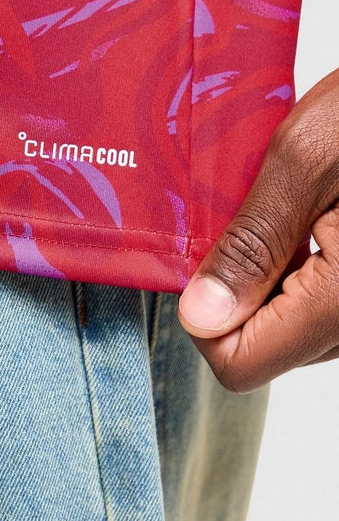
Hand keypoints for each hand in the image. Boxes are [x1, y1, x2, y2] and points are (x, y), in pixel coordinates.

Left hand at [177, 68, 338, 392]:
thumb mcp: (306, 158)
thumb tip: (201, 314)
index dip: (204, 315)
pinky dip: (299, 266)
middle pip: (263, 345)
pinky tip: (310, 213)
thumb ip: (252, 243)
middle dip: (237, 286)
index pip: (238, 362)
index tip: (203, 257)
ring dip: (269, 273)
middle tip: (244, 218)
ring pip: (292, 325)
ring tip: (285, 209)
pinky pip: (320, 304)